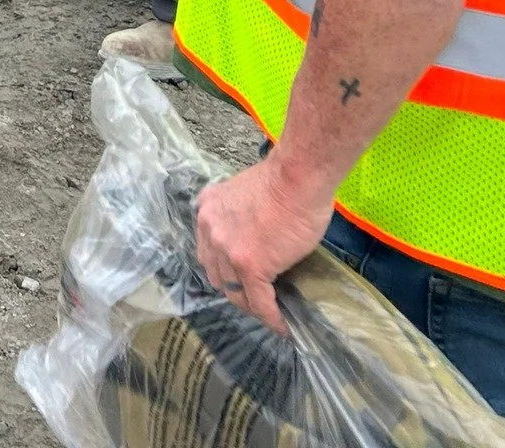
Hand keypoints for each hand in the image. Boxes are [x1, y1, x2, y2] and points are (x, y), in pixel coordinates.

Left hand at [192, 155, 335, 336]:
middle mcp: (209, 229)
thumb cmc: (282, 181)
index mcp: (206, 209)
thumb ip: (237, 218)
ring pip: (235, 292)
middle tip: (255, 297)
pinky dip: (272, 318)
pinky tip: (283, 326)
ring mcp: (227, 250)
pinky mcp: (250, 267)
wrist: (297, 178)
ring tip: (268, 313)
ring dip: (252, 305)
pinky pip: (260, 302)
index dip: (224, 269)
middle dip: (234, 289)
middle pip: (217, 274)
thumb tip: (252, 241)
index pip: (208, 251)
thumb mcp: (242, 194)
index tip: (240, 279)